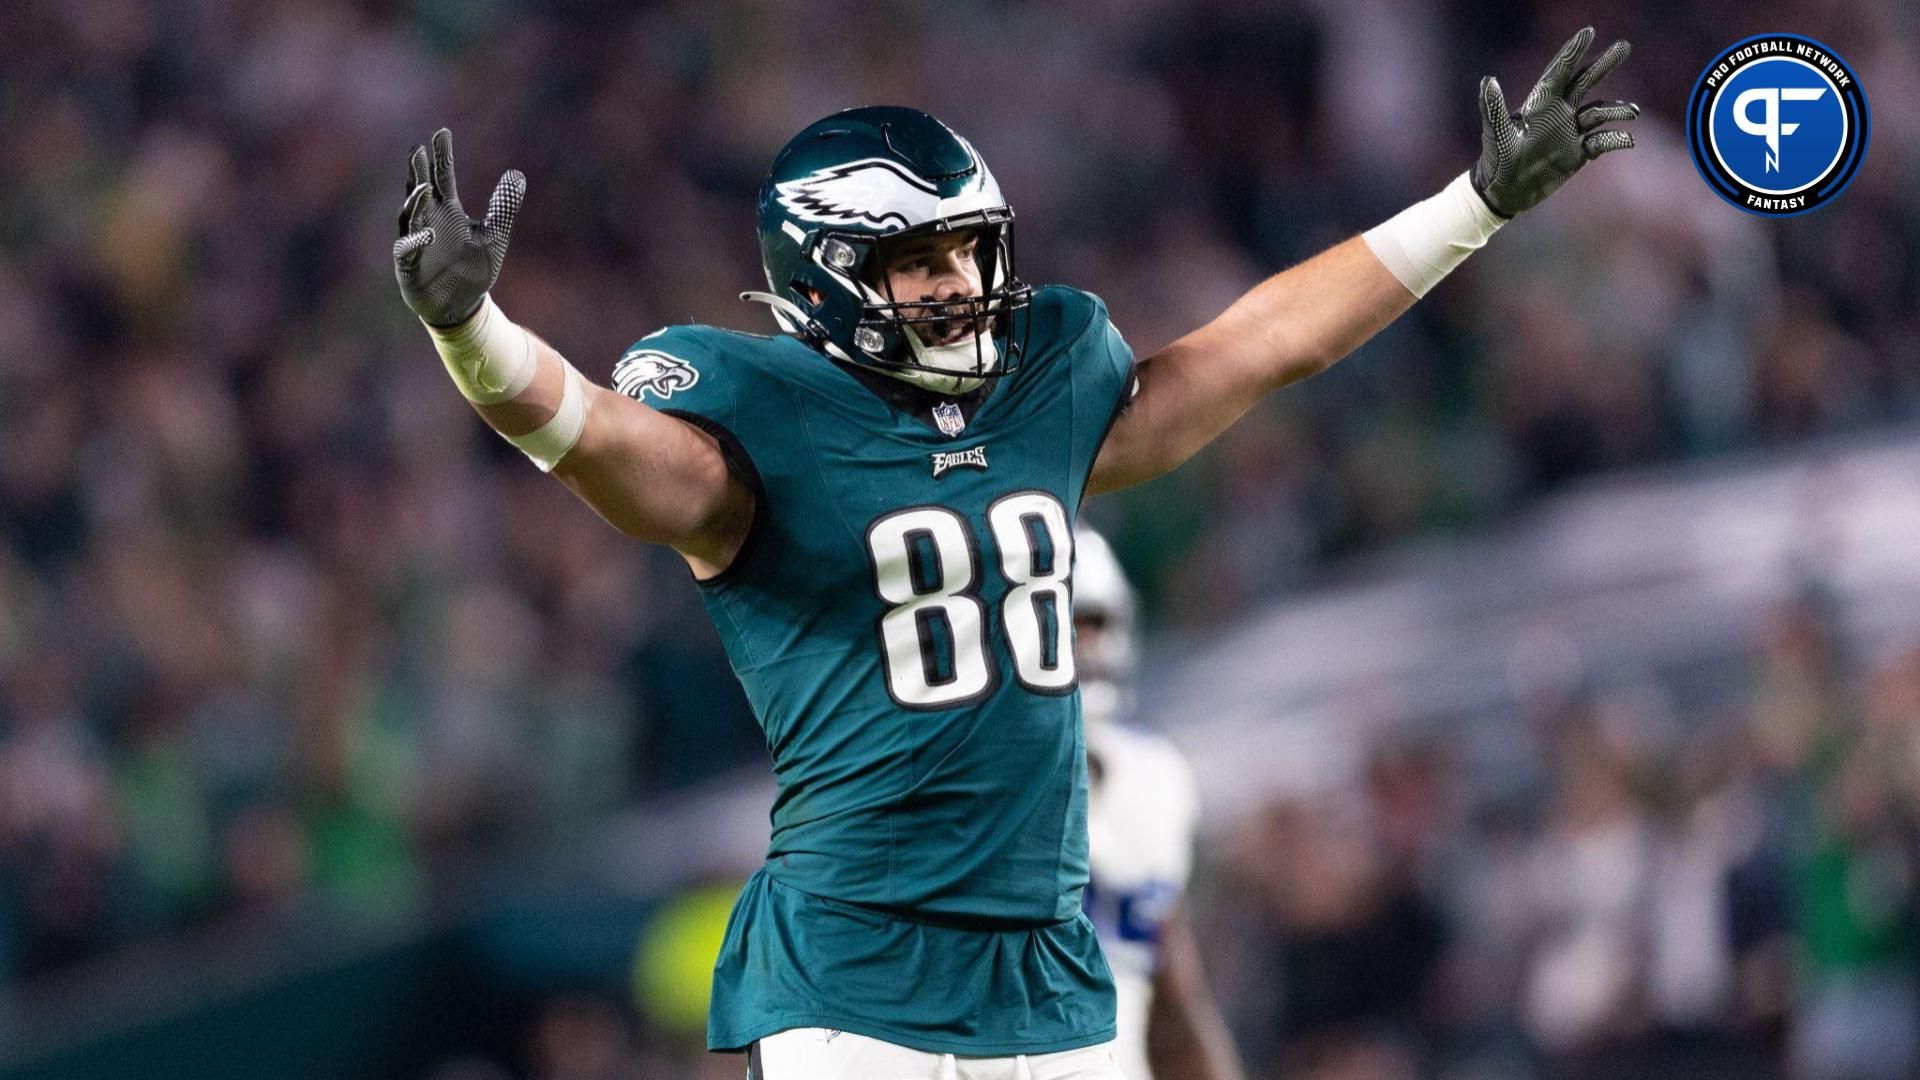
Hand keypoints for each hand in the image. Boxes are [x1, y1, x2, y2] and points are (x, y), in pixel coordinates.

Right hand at [392, 128, 525, 327]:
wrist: (464, 306)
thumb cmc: (474, 268)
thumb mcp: (495, 235)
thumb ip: (502, 206)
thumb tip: (517, 174)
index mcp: (447, 211)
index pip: (442, 177)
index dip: (442, 156)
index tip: (442, 133)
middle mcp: (428, 221)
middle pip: (419, 190)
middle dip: (417, 171)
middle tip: (417, 150)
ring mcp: (416, 242)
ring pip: (410, 217)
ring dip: (415, 203)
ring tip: (423, 187)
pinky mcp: (410, 267)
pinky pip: (408, 251)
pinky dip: (415, 242)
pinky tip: (427, 234)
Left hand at [1472, 27, 1637, 217]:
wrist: (1503, 193)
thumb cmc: (1495, 161)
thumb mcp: (1496, 135)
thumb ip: (1493, 108)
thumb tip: (1488, 80)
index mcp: (1539, 105)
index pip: (1560, 72)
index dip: (1573, 52)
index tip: (1589, 31)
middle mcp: (1558, 113)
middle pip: (1585, 83)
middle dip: (1603, 65)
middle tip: (1624, 46)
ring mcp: (1570, 132)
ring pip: (1599, 112)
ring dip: (1616, 110)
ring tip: (1633, 112)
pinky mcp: (1578, 153)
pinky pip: (1603, 141)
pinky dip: (1616, 139)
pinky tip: (1628, 139)